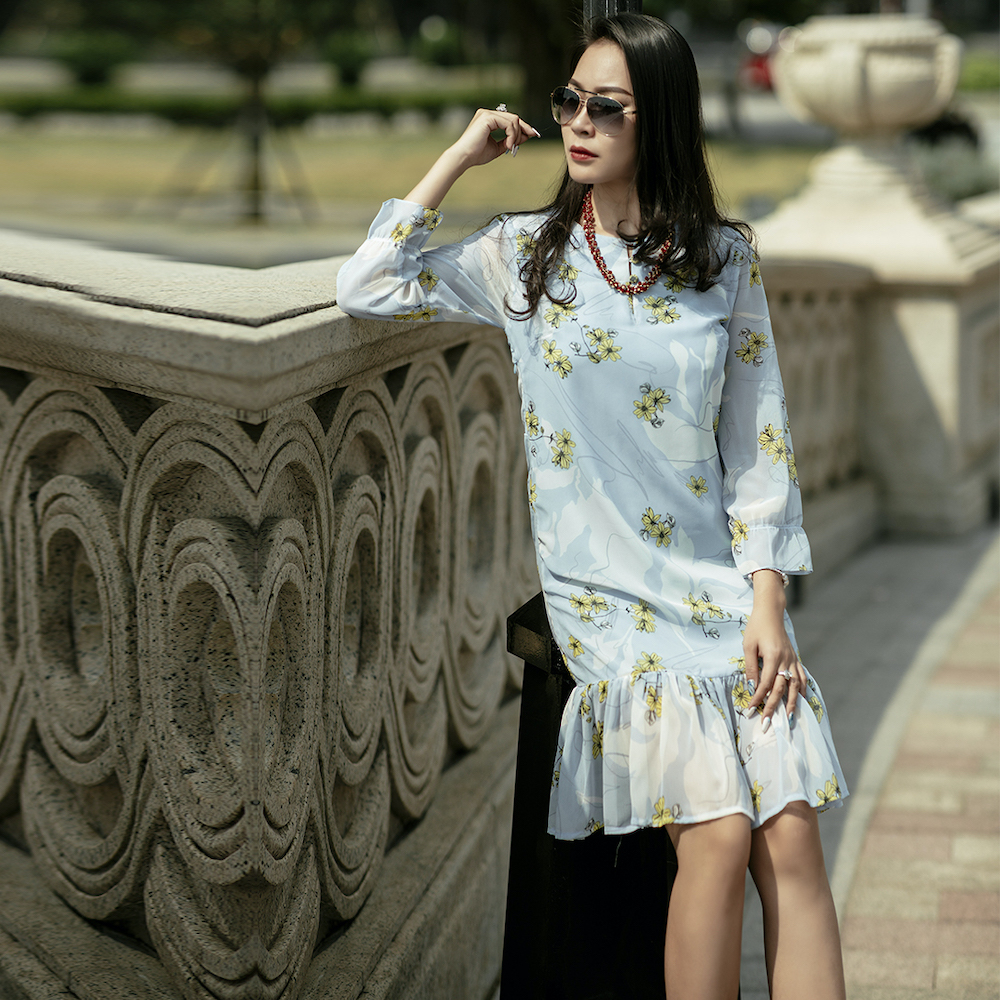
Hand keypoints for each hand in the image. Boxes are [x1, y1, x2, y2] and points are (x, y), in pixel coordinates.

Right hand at [404, 108, 539, 208]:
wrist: (464, 157)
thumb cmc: (476, 155)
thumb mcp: (497, 148)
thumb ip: (509, 141)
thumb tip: (525, 136)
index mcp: (488, 119)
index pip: (510, 120)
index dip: (523, 127)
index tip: (533, 134)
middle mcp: (487, 114)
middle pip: (514, 117)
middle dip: (524, 128)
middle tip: (532, 136)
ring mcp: (487, 114)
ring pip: (513, 120)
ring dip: (516, 135)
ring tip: (511, 147)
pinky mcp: (488, 117)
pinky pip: (508, 124)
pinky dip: (512, 135)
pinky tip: (508, 145)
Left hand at [744, 570, 804, 724]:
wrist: (770, 612)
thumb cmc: (756, 627)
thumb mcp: (748, 646)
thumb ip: (751, 667)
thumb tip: (751, 688)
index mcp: (773, 656)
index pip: (765, 684)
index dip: (757, 698)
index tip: (750, 710)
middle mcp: (786, 660)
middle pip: (781, 689)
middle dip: (774, 708)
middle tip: (767, 723)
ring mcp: (793, 660)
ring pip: (795, 686)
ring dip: (793, 704)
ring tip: (790, 720)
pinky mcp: (795, 658)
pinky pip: (801, 677)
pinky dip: (802, 689)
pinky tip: (802, 699)